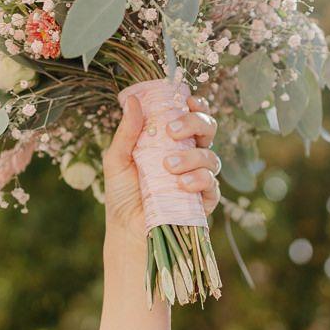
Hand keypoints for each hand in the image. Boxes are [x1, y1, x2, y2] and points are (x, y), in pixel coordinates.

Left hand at [102, 95, 219, 256]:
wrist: (126, 229)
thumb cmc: (122, 193)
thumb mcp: (117, 159)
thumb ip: (127, 132)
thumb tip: (133, 100)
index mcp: (172, 141)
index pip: (192, 116)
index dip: (196, 105)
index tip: (189, 100)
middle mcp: (189, 156)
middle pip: (208, 130)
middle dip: (196, 123)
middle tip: (173, 131)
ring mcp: (198, 178)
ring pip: (211, 157)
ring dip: (193, 157)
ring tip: (169, 166)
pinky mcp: (204, 201)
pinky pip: (212, 185)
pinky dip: (200, 181)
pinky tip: (183, 184)